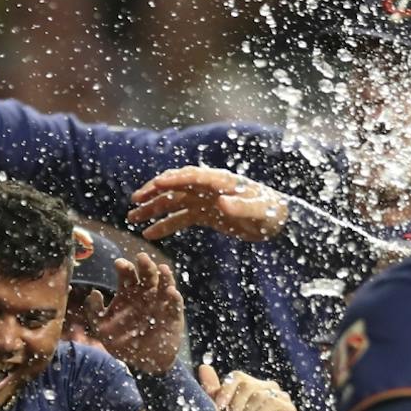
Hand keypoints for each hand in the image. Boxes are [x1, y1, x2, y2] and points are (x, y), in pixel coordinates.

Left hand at [97, 250, 185, 375]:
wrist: (143, 362)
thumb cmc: (122, 342)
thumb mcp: (102, 329)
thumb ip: (94, 312)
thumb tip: (94, 292)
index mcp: (128, 293)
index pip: (127, 274)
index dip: (124, 266)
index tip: (120, 264)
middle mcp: (145, 293)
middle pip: (146, 273)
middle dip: (145, 264)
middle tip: (141, 257)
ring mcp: (160, 302)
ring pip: (164, 284)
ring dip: (164, 275)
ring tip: (162, 269)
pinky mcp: (173, 315)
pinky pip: (175, 304)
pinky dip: (174, 297)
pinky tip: (171, 292)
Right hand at [127, 166, 291, 242]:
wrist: (278, 220)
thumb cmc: (271, 212)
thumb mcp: (259, 211)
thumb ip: (241, 208)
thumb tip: (221, 203)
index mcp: (221, 181)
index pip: (193, 176)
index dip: (175, 179)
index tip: (157, 184)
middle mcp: (209, 187)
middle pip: (176, 186)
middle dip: (155, 192)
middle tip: (135, 200)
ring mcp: (205, 200)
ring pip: (173, 202)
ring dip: (153, 209)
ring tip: (132, 218)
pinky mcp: (205, 214)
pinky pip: (180, 218)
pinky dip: (165, 225)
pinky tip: (149, 234)